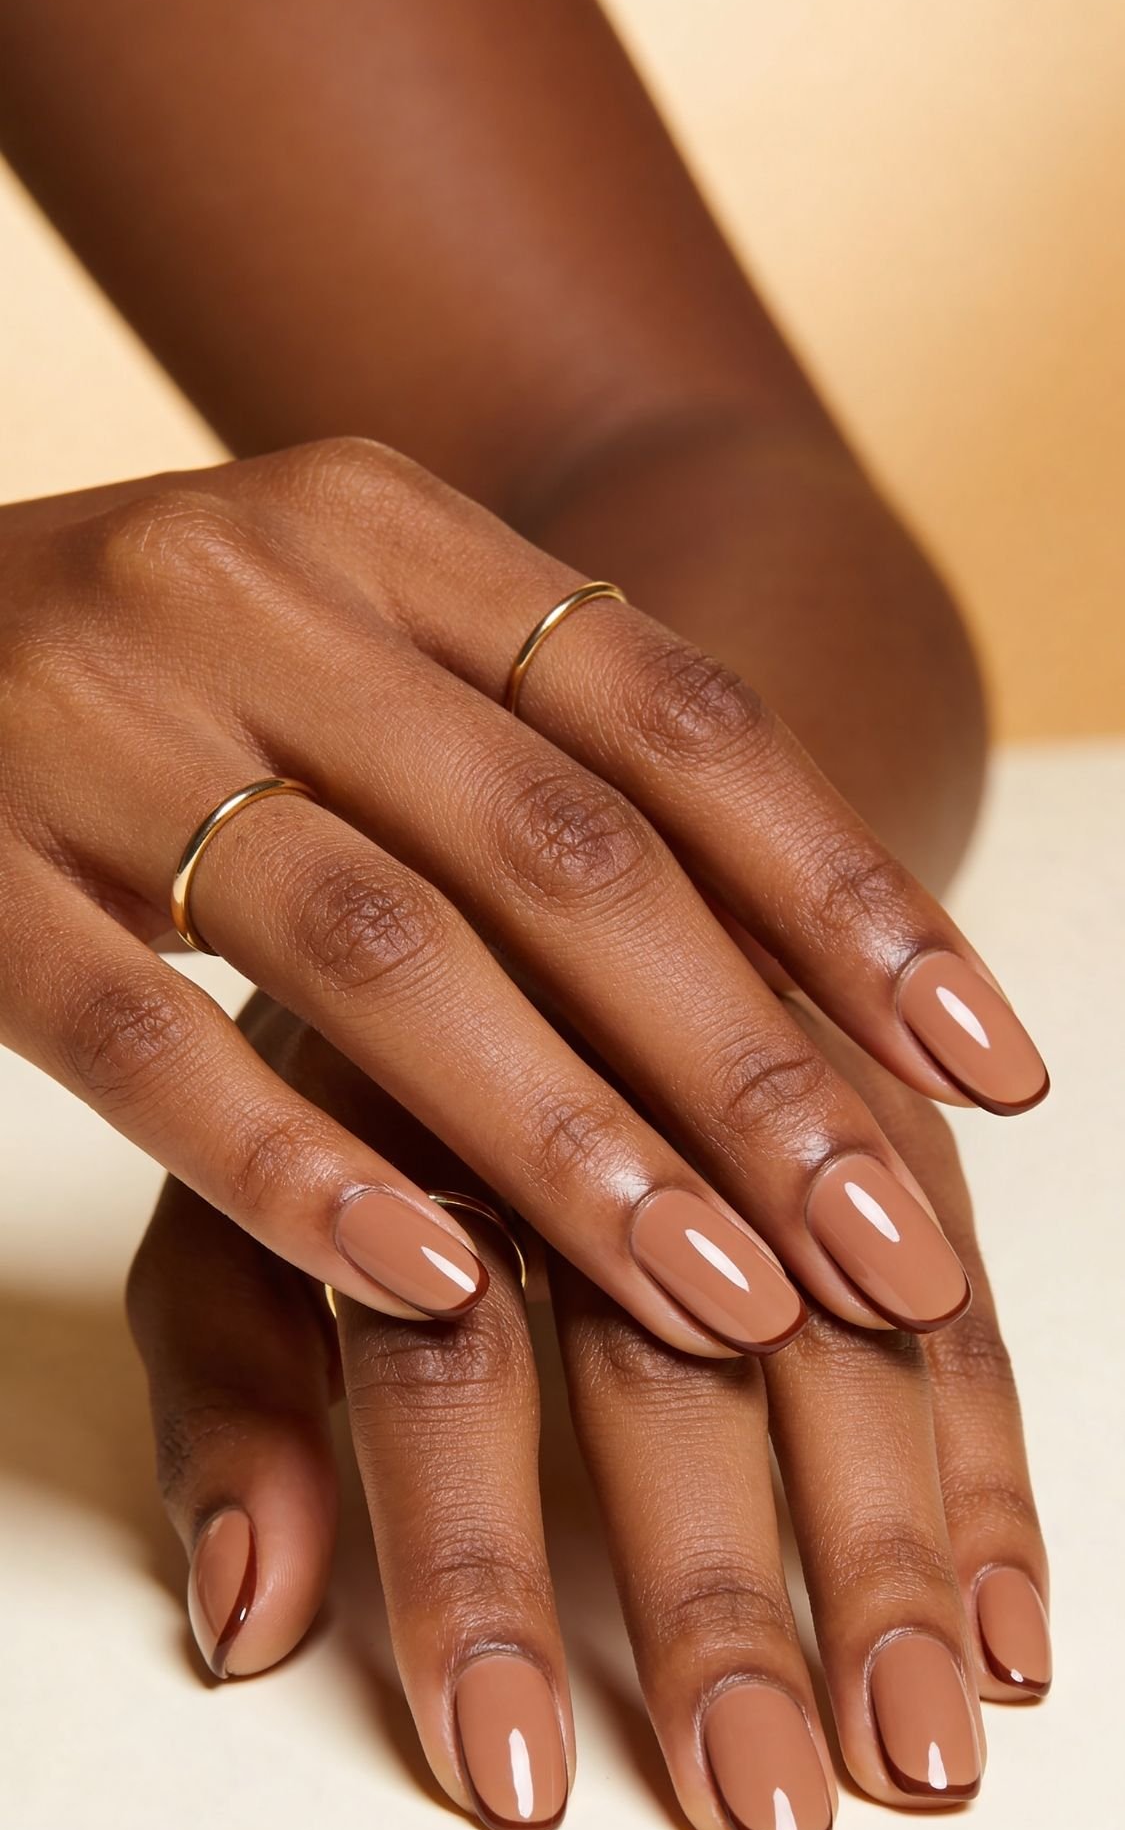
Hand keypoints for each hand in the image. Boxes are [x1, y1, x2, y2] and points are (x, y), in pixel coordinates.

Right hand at [1, 438, 1045, 1353]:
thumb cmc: (182, 662)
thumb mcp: (361, 643)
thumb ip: (540, 768)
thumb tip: (814, 997)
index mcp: (389, 525)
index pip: (676, 712)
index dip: (850, 895)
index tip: (991, 1064)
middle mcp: (253, 587)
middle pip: (560, 848)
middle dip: (746, 1067)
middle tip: (886, 1248)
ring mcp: (93, 716)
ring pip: (381, 952)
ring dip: (565, 1144)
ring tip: (719, 1303)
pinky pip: (143, 1034)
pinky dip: (298, 1164)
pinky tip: (431, 1282)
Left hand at [127, 996, 1048, 1829]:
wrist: (529, 838)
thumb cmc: (350, 1077)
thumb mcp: (243, 1207)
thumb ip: (235, 1401)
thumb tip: (248, 1622)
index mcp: (409, 1115)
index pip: (443, 1356)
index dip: (473, 1562)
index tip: (509, 1764)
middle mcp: (599, 1085)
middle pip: (665, 1345)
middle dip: (715, 1579)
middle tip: (765, 1795)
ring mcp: (764, 1085)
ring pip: (843, 1315)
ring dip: (888, 1538)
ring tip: (919, 1741)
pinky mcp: (883, 1099)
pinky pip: (963, 1276)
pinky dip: (990, 1455)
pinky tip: (1010, 1616)